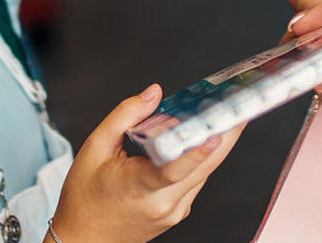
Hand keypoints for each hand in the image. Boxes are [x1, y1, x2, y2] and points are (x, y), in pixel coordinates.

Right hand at [52, 85, 241, 242]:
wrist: (85, 239)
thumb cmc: (85, 200)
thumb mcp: (94, 149)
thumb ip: (125, 117)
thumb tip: (153, 94)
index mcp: (139, 187)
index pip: (174, 169)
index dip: (198, 151)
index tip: (217, 131)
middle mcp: (163, 203)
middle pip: (203, 167)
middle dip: (225, 135)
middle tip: (236, 107)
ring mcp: (174, 210)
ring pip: (204, 172)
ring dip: (213, 145)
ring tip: (219, 116)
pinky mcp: (179, 212)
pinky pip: (196, 180)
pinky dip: (200, 159)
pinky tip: (197, 141)